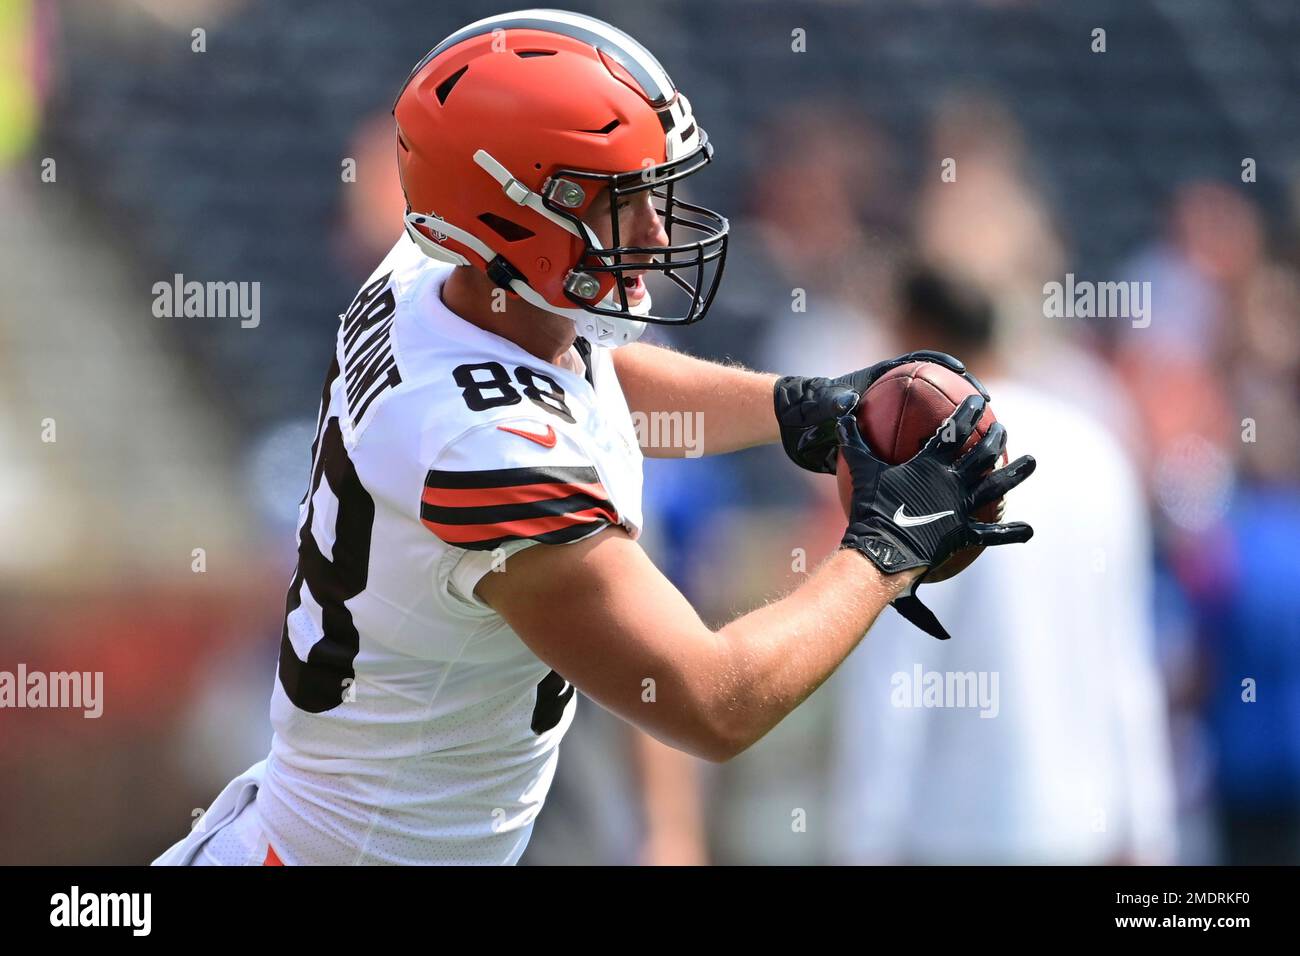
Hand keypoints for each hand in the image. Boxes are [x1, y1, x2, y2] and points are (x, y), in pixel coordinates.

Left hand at [773, 350, 988, 474]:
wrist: (796, 429)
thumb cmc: (809, 410)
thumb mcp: (822, 406)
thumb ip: (834, 402)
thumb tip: (848, 401)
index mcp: (882, 381)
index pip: (920, 364)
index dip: (944, 365)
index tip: (965, 375)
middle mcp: (893, 401)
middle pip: (937, 396)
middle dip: (964, 404)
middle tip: (988, 417)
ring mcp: (893, 423)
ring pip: (933, 429)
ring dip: (959, 439)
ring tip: (984, 455)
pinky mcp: (888, 445)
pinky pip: (916, 455)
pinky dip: (933, 467)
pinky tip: (950, 485)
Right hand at [837, 393, 1035, 638]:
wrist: (883, 548)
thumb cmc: (871, 507)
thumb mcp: (861, 469)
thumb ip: (854, 440)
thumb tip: (843, 414)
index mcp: (932, 463)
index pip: (955, 430)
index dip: (969, 413)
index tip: (980, 401)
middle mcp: (953, 481)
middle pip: (982, 453)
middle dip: (995, 437)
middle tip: (1003, 428)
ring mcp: (962, 507)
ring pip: (997, 486)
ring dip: (1016, 473)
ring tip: (1032, 461)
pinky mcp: (964, 533)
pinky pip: (992, 534)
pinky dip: (1011, 532)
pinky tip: (1029, 530)